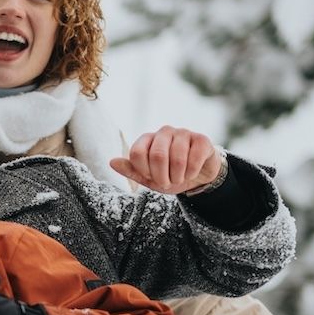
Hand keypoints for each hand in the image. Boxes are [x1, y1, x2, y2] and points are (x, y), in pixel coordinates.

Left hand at [109, 126, 223, 195]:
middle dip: (162, 176)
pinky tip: (191, 173)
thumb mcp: (148, 178)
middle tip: (166, 182)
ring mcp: (183, 133)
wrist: (197, 177)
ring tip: (179, 178)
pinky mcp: (201, 139)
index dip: (144, 171)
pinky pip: (194, 159)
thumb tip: (112, 162)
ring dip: (178, 176)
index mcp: (147, 139)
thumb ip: (131, 170)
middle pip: (157, 155)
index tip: (151, 177)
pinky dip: (191, 173)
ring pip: (177, 158)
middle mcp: (164, 132)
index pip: (137, 153)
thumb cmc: (170, 175)